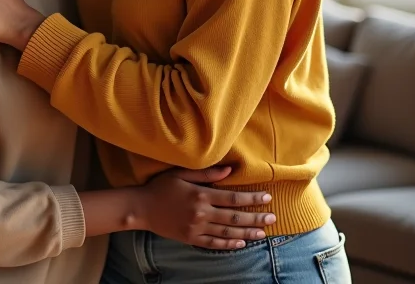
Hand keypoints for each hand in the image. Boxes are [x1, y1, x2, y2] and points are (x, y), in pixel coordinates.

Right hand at [137, 166, 275, 249]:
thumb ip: (206, 173)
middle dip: (256, 218)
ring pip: (228, 231)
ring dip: (247, 232)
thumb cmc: (161, 187)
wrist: (142, 208)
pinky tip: (240, 242)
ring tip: (262, 233)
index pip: (233, 198)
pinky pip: (214, 243)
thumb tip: (230, 171)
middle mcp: (202, 213)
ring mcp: (197, 228)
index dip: (252, 198)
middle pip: (234, 217)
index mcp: (201, 195)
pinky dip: (229, 243)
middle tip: (273, 218)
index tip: (267, 197)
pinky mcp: (191, 239)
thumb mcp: (181, 173)